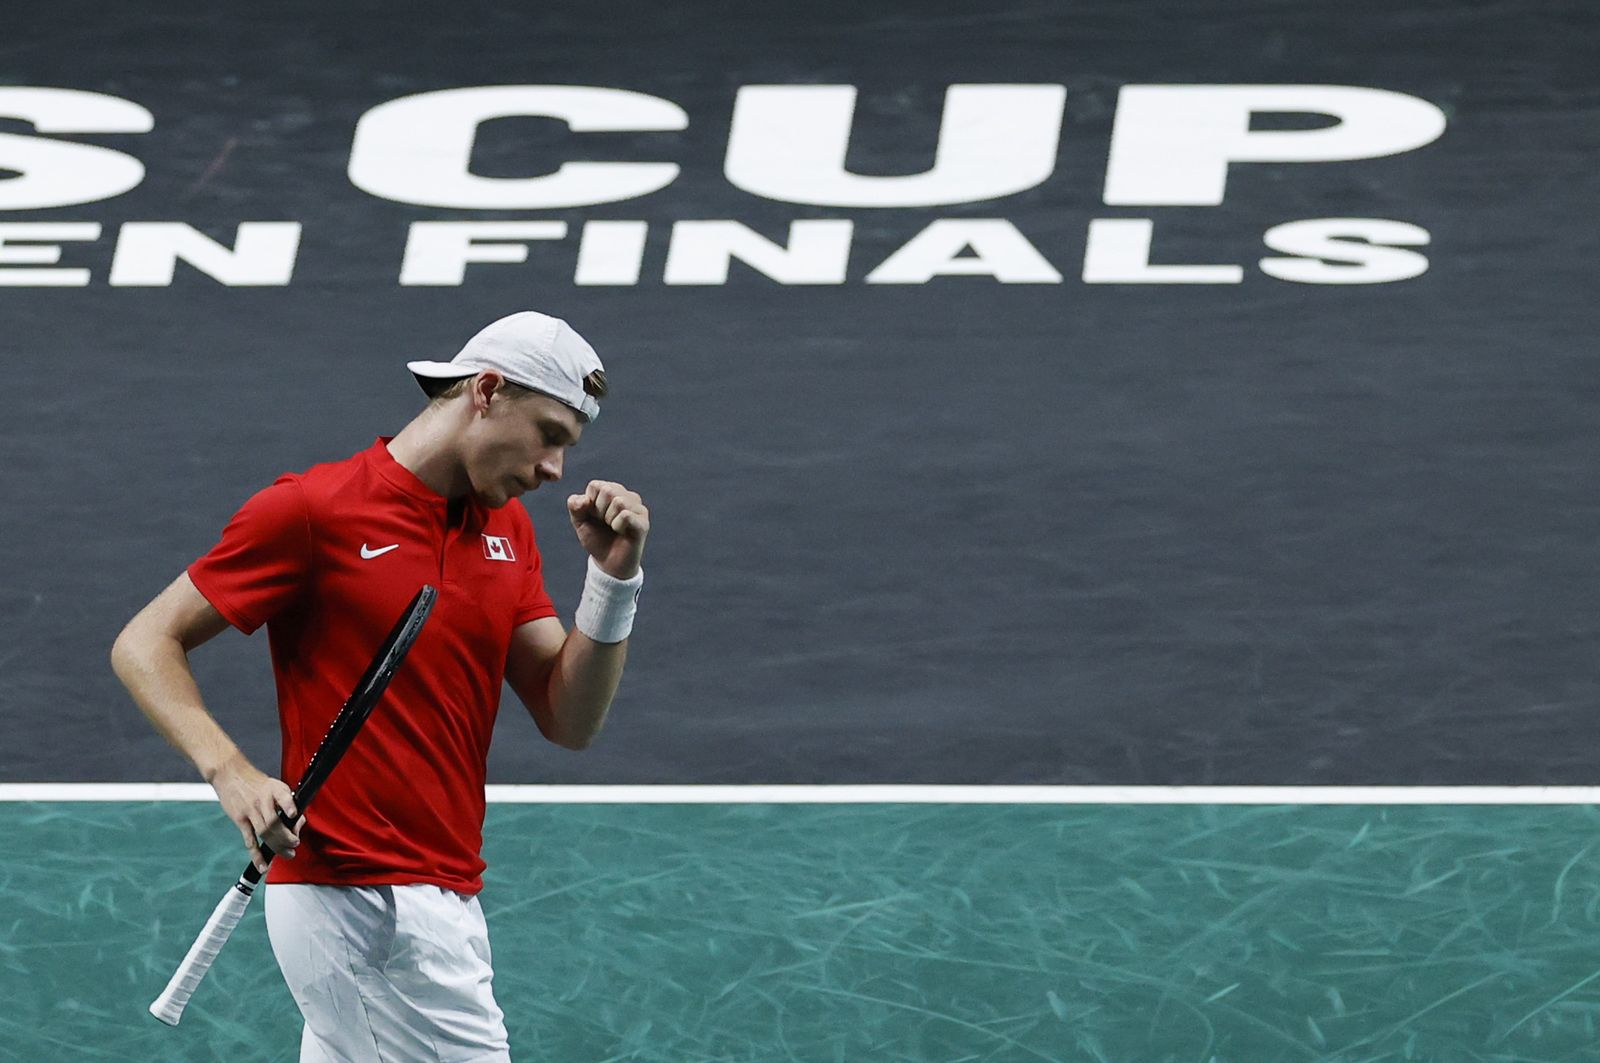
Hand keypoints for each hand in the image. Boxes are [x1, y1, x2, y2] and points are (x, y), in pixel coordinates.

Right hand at [209, 751, 304, 873]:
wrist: (230, 775)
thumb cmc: (257, 783)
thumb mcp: (274, 786)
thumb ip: (286, 802)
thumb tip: (297, 822)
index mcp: (275, 789)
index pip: (282, 797)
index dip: (288, 806)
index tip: (293, 814)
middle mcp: (262, 800)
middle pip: (274, 822)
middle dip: (287, 836)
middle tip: (295, 844)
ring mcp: (250, 810)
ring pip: (264, 832)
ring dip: (277, 846)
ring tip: (288, 854)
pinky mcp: (240, 819)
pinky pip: (249, 839)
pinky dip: (256, 854)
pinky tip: (263, 865)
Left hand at [567, 480, 649, 578]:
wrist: (608, 563)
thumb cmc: (596, 539)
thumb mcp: (580, 522)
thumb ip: (575, 507)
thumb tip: (584, 499)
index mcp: (613, 491)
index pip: (596, 485)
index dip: (589, 504)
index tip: (594, 517)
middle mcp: (628, 496)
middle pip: (608, 490)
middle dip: (599, 511)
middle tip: (604, 523)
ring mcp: (638, 508)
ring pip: (619, 501)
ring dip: (609, 519)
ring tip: (613, 528)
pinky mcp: (644, 522)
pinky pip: (626, 515)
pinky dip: (617, 526)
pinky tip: (622, 533)